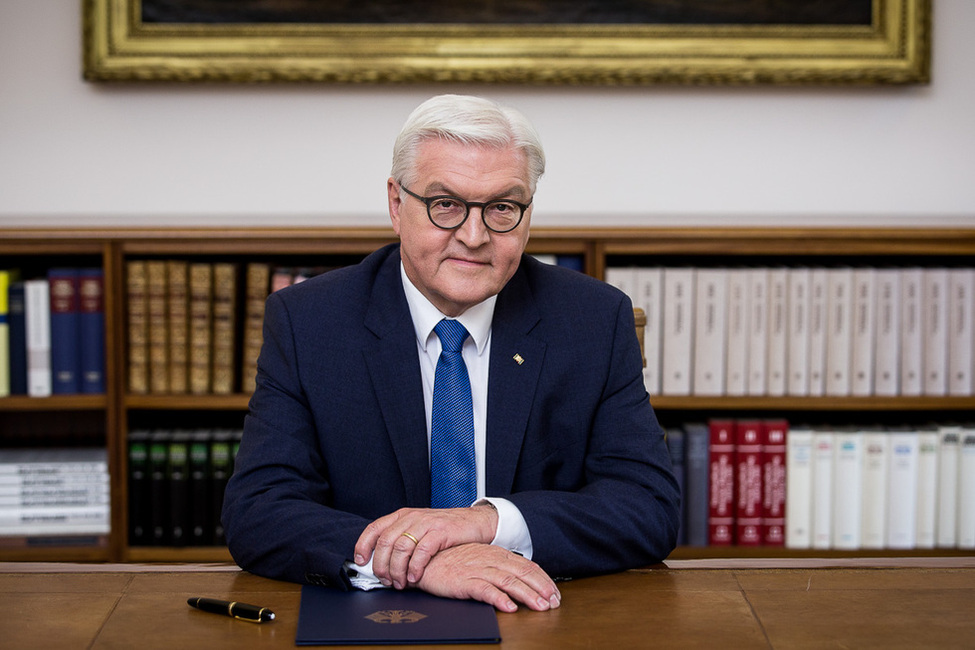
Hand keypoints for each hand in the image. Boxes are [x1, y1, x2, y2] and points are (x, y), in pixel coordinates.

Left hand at [355, 505, 497, 588]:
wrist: (475, 522)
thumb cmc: (445, 530)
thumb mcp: (419, 529)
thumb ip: (402, 540)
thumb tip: (381, 563)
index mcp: (402, 516)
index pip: (375, 528)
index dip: (363, 545)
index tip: (360, 561)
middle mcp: (412, 517)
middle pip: (385, 542)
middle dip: (381, 565)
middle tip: (385, 580)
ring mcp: (426, 523)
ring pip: (401, 548)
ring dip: (397, 570)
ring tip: (401, 583)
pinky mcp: (440, 532)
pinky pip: (421, 551)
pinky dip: (415, 567)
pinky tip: (415, 577)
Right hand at [416, 543, 560, 612]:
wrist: (424, 558)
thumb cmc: (451, 560)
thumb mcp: (479, 559)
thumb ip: (498, 567)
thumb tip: (520, 581)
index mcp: (496, 553)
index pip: (526, 566)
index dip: (543, 580)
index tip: (555, 593)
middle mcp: (489, 559)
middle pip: (522, 573)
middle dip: (541, 588)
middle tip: (554, 603)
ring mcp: (477, 569)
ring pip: (508, 581)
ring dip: (527, 594)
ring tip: (540, 606)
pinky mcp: (463, 580)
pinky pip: (484, 589)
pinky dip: (498, 598)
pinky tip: (509, 607)